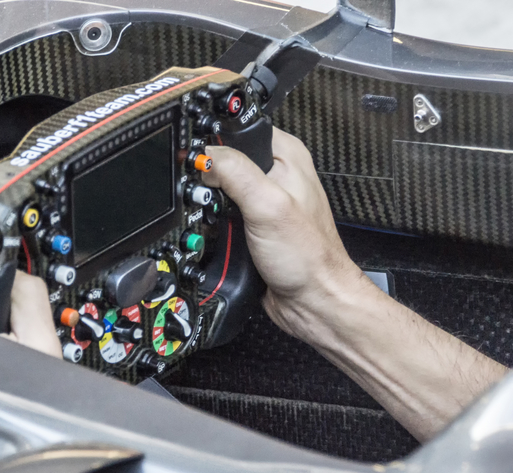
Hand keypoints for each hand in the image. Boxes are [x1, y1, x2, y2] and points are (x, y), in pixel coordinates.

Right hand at [203, 129, 505, 441]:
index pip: (239, 130)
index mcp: (286, 155)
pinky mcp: (253, 227)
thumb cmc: (308, 258)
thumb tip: (202, 155)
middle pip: (224, 161)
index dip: (215, 142)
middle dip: (209, 178)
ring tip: (217, 219)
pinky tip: (219, 234)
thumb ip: (235, 172)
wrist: (313, 302)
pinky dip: (215, 225)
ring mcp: (264, 202)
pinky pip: (223, 217)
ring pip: (219, 191)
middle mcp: (276, 174)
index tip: (199, 162)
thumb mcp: (267, 205)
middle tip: (207, 196)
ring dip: (211, 205)